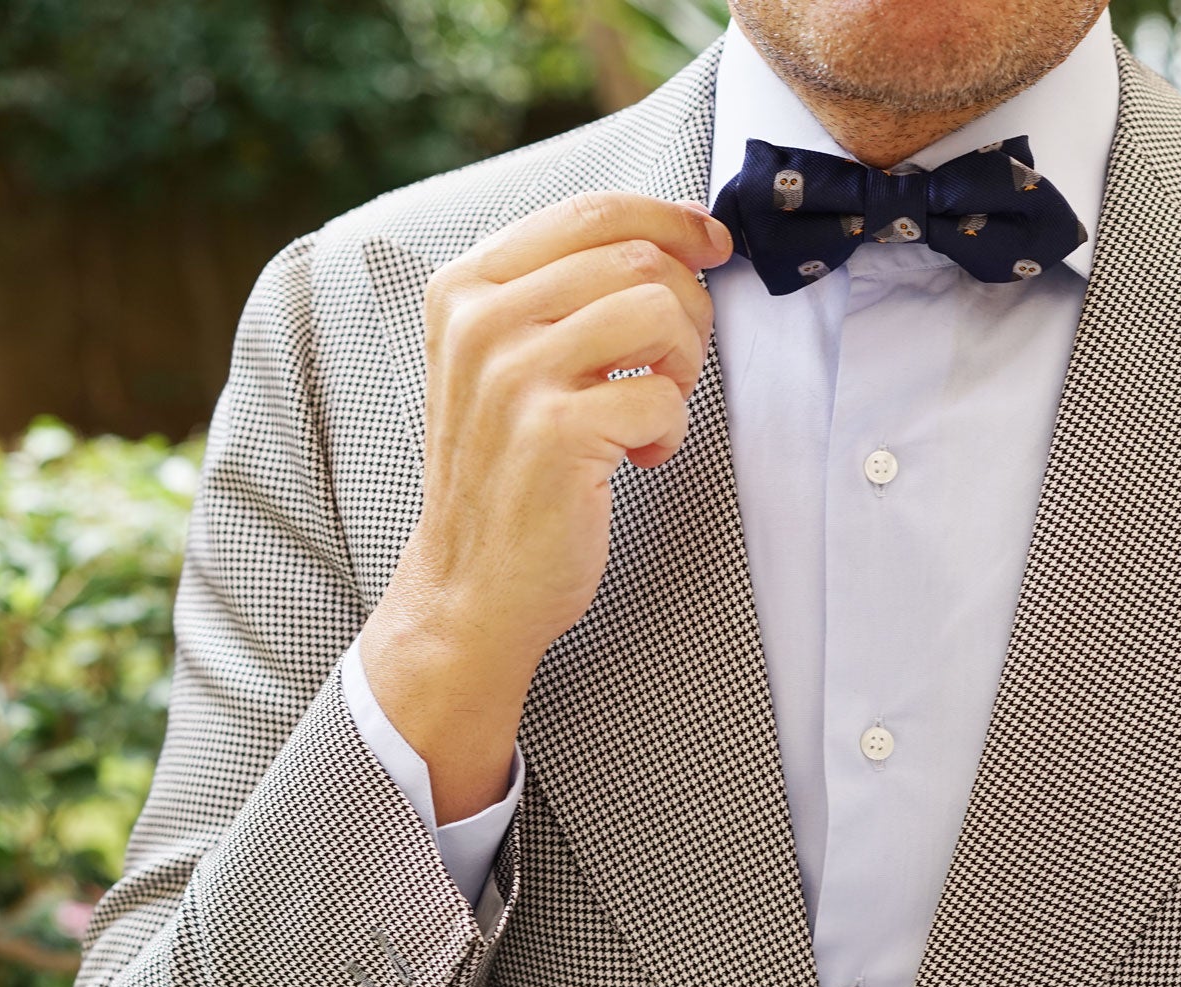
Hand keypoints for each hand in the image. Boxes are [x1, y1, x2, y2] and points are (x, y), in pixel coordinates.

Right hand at [361, 191, 732, 820]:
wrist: (473, 583)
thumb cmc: (510, 469)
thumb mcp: (510, 360)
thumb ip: (568, 292)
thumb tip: (680, 234)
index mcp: (468, 286)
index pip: (592, 210)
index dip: (671, 219)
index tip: (712, 244)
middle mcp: (481, 320)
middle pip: (638, 258)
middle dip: (687, 310)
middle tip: (672, 367)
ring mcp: (513, 374)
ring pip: (657, 312)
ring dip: (681, 367)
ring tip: (651, 412)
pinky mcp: (554, 432)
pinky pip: (662, 397)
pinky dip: (669, 433)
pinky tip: (636, 460)